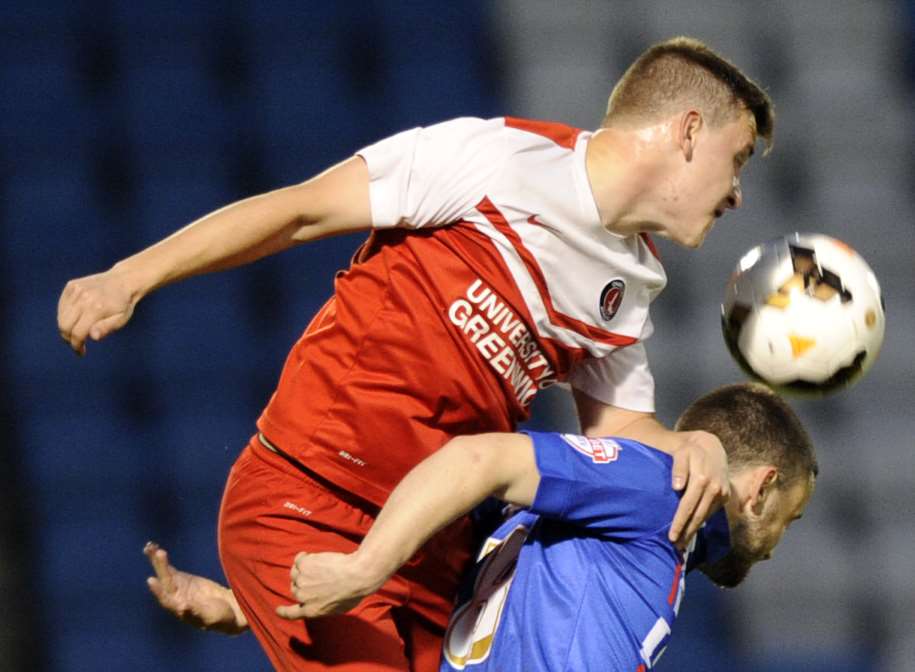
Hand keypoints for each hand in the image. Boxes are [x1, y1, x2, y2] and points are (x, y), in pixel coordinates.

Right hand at [57, 268, 139, 354]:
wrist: (123, 281)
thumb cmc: (123, 304)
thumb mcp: (121, 319)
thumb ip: (106, 328)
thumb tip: (93, 337)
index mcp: (96, 308)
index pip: (77, 333)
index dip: (76, 346)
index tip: (80, 352)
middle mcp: (83, 298)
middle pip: (64, 326)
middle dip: (68, 338)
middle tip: (77, 343)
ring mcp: (76, 290)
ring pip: (61, 317)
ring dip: (66, 327)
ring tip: (78, 331)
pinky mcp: (71, 285)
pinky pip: (62, 306)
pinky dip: (65, 315)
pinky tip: (77, 318)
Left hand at [144, 542, 247, 634]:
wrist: (228, 608)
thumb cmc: (220, 617)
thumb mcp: (210, 616)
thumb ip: (196, 612)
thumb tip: (182, 607)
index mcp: (180, 610)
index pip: (167, 599)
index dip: (159, 590)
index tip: (151, 580)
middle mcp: (175, 598)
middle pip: (165, 581)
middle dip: (160, 567)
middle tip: (157, 553)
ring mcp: (177, 587)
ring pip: (165, 573)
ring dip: (158, 561)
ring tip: (150, 547)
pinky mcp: (182, 578)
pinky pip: (170, 568)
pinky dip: (163, 560)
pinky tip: (156, 550)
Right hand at [276, 551, 380, 620]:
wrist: (356, 574)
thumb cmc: (354, 591)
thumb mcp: (339, 608)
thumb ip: (324, 606)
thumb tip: (322, 599)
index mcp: (312, 610)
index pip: (292, 614)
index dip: (283, 612)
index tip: (278, 609)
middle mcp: (303, 596)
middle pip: (295, 589)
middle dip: (303, 584)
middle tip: (316, 577)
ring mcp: (302, 579)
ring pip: (295, 573)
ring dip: (302, 569)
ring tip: (315, 564)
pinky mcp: (305, 564)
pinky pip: (298, 559)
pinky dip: (303, 557)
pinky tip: (310, 555)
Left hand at [667, 431, 729, 548]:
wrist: (710, 445)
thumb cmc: (690, 450)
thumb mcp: (681, 453)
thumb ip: (678, 468)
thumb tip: (677, 487)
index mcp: (702, 479)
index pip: (688, 506)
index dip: (680, 522)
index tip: (671, 536)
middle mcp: (715, 488)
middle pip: (698, 515)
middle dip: (687, 532)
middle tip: (675, 547)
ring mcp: (722, 493)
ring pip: (706, 516)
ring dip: (694, 530)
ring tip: (682, 543)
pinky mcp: (725, 496)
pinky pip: (711, 512)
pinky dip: (702, 522)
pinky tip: (693, 530)